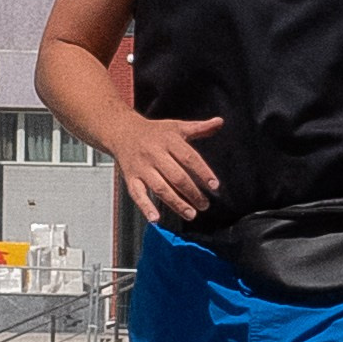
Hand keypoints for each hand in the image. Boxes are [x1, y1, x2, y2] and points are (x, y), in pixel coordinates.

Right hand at [111, 113, 222, 230]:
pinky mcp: (131, 178)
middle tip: (204, 204)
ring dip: (176, 203)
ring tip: (190, 214)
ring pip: (160, 188)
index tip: (214, 185)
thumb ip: (199, 128)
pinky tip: (155, 219)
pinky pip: (137, 194)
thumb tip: (220, 122)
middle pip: (176, 176)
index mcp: (169, 141)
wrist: (122, 131)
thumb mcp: (177, 127)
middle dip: (192, 192)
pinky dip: (145, 207)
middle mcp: (155, 154)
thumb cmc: (154, 132)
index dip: (203, 172)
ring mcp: (142, 167)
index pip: (189, 157)